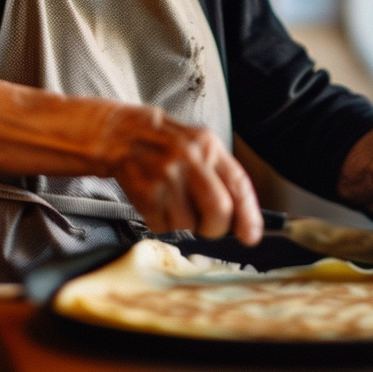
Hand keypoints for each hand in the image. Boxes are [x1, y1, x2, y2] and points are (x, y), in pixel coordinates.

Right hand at [99, 106, 262, 245]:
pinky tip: (159, 207)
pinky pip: (164, 228)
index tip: (251, 236)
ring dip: (186, 228)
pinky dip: (164, 226)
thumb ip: (220, 174)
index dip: (249, 216)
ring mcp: (166, 177)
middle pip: (218, 210)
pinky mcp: (146, 194)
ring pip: (189, 226)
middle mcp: (189, 160)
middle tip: (209, 227)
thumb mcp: (198, 145)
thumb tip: (239, 217)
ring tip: (177, 210)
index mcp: (209, 147)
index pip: (238, 185)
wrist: (122, 134)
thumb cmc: (166, 144)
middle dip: (217, 228)